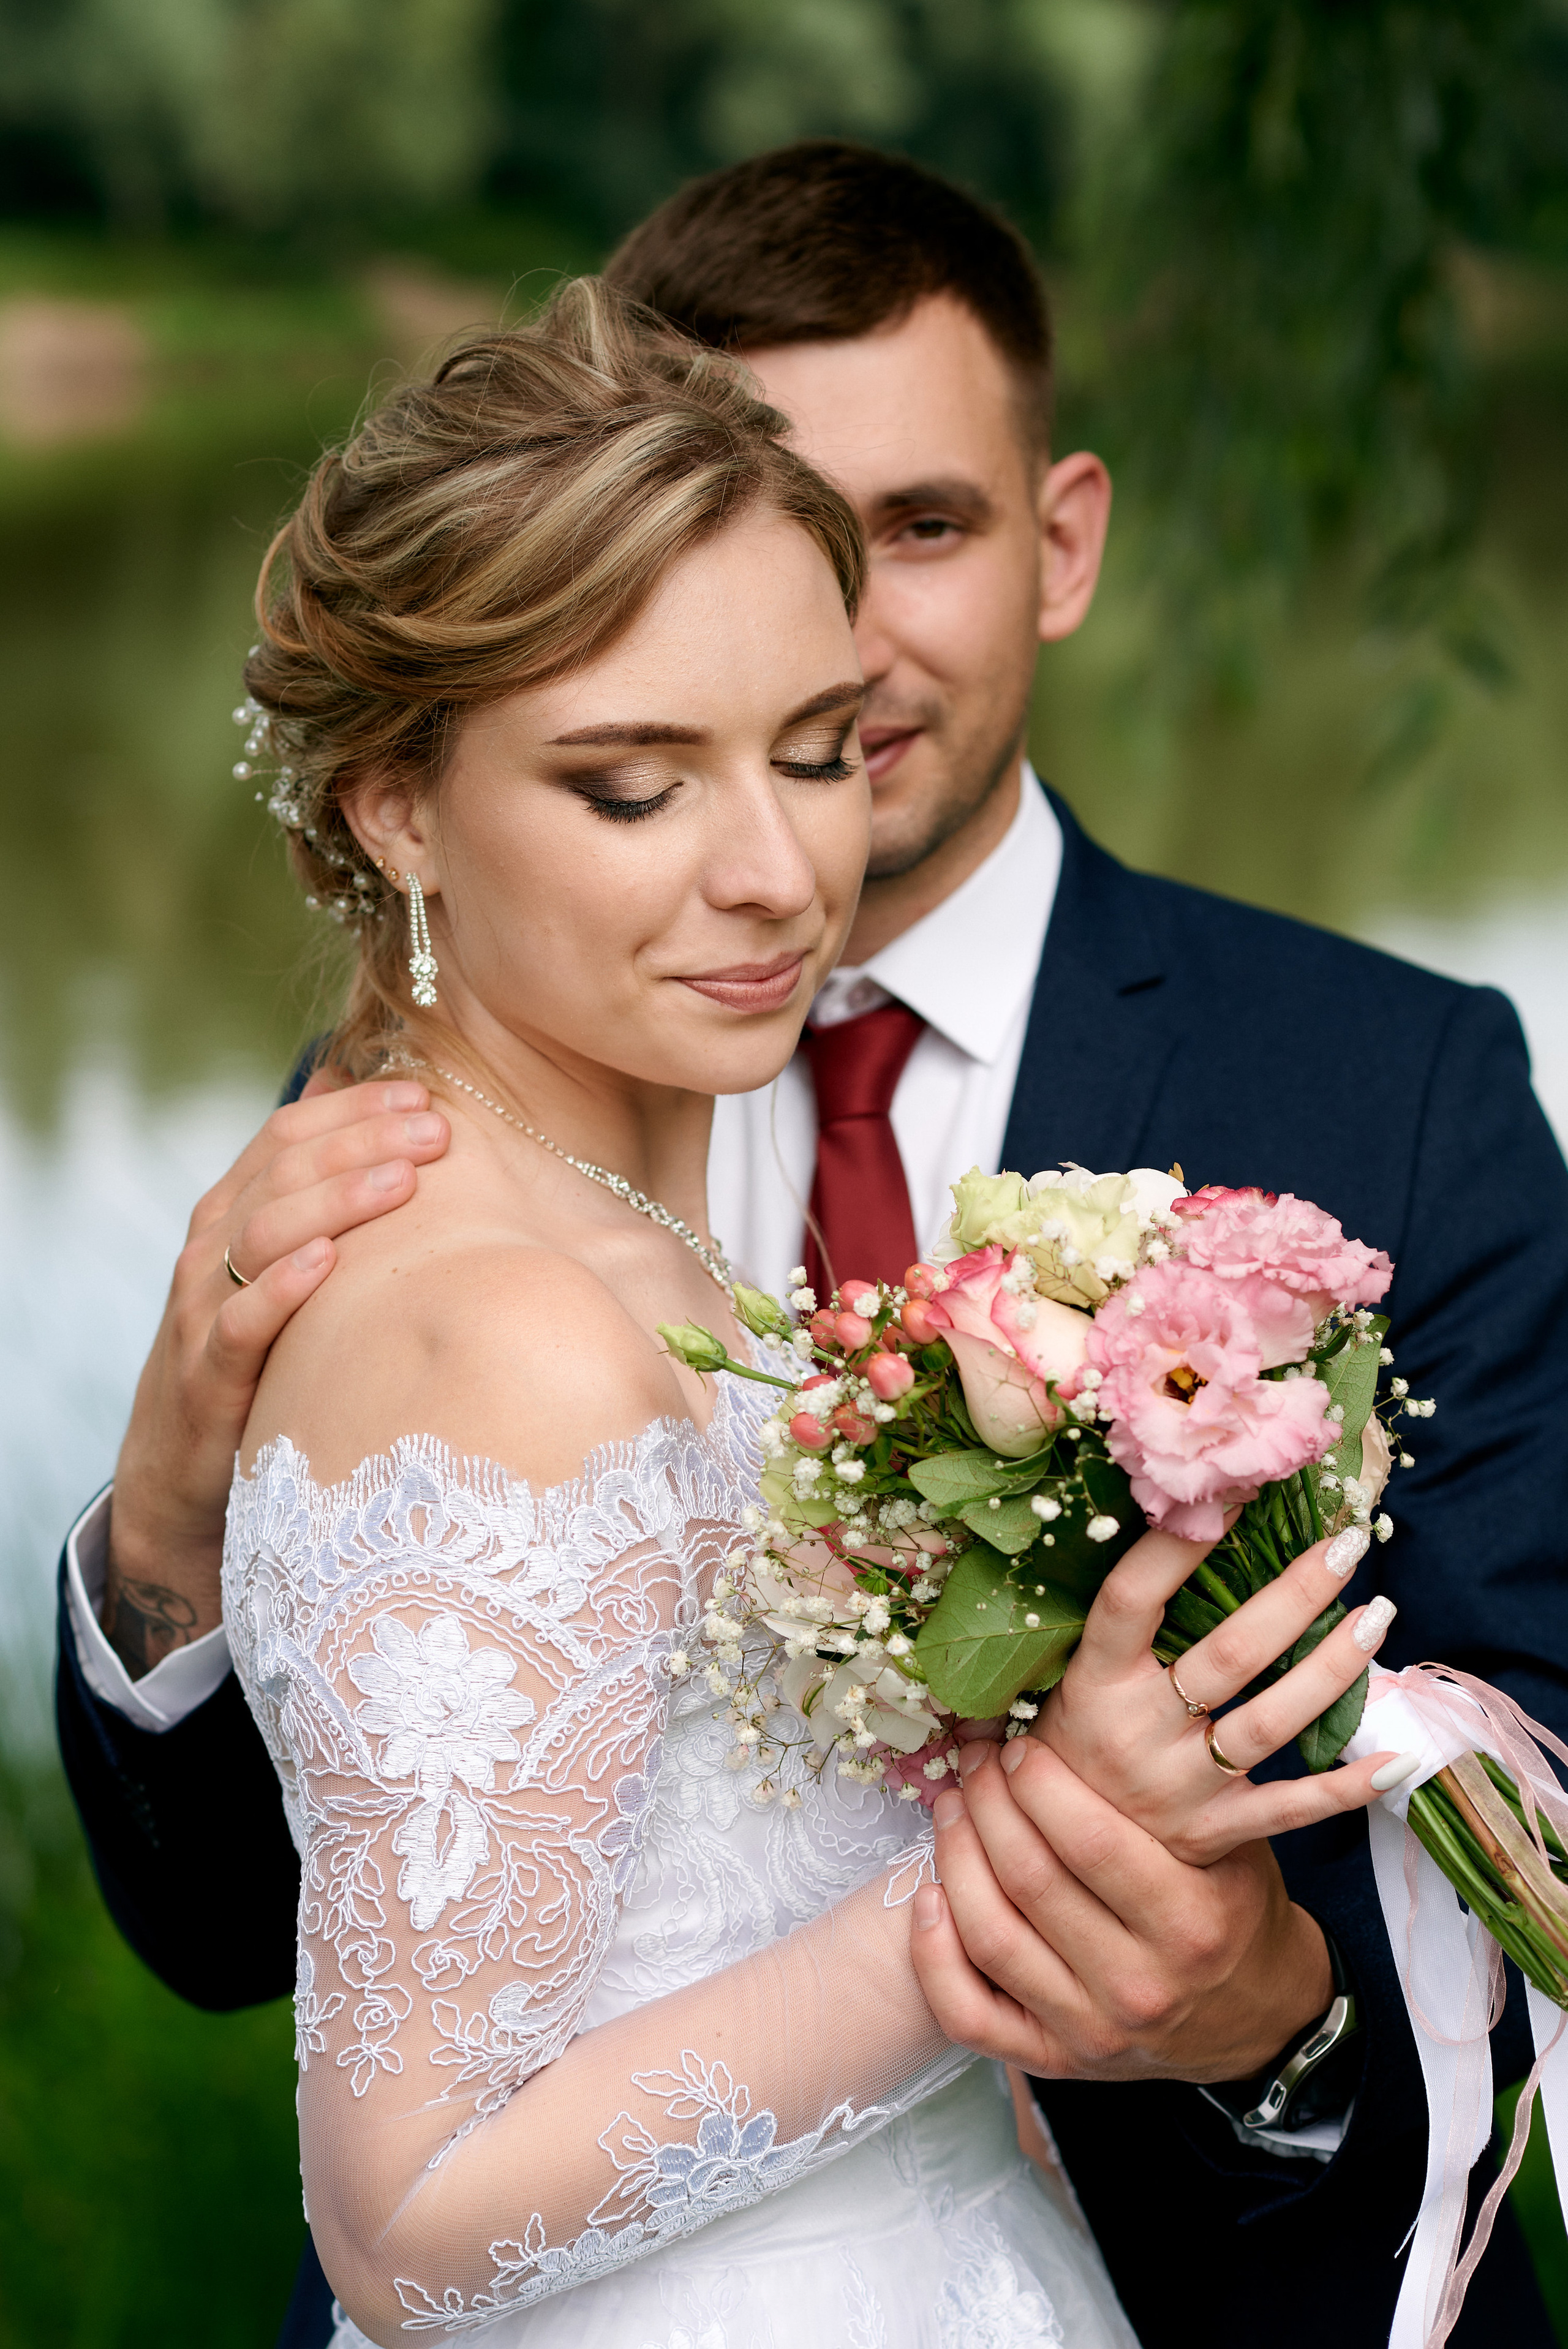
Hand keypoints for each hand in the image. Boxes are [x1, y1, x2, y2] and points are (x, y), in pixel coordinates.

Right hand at [101, 1076, 448, 1675]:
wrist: (179, 1471)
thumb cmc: (253, 1357)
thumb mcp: (280, 1269)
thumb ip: (309, 1191)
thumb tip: (350, 1097)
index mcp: (233, 1213)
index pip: (287, 1134)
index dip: (353, 1108)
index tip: (425, 1095)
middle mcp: (211, 1248)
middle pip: (283, 1172)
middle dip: (362, 1142)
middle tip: (436, 1129)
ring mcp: (201, 1310)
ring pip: (263, 1233)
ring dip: (335, 1200)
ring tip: (402, 1180)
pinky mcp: (205, 1375)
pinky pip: (239, 1323)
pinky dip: (281, 1288)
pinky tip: (328, 1263)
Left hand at [910, 1740, 1332, 2082]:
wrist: (1256, 2018)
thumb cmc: (1233, 1908)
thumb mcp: (1231, 1843)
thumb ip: (1176, 1790)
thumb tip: (1097, 1692)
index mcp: (1190, 1925)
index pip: (1092, 1842)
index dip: (1039, 1783)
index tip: (1017, 1742)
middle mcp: (1139, 1987)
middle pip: (1031, 1882)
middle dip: (989, 1803)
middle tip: (971, 1757)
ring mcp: (1091, 2032)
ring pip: (991, 1939)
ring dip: (955, 1858)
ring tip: (949, 1804)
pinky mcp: (1054, 2062)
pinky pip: (969, 2015)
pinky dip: (933, 1956)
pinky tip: (928, 1896)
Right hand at [1036, 1518, 1399, 1864]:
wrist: (1059, 1850)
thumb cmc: (1079, 1733)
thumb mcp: (1078, 1674)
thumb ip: (1128, 1618)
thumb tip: (1184, 1515)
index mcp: (1092, 1681)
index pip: (1131, 1600)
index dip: (1176, 1547)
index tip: (1233, 1494)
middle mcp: (1133, 1734)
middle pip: (1228, 1656)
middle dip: (1295, 1595)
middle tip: (1345, 1546)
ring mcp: (1176, 1789)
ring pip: (1269, 1724)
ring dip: (1332, 1668)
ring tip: (1376, 1615)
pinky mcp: (1210, 1835)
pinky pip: (1290, 1810)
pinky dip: (1345, 1786)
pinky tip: (1398, 1757)